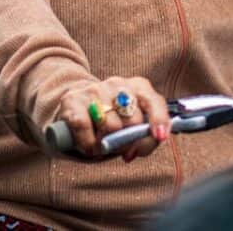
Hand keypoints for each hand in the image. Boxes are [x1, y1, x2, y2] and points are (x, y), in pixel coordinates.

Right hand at [56, 76, 170, 161]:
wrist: (75, 108)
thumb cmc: (111, 121)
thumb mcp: (132, 125)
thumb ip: (145, 136)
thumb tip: (138, 149)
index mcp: (138, 86)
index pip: (153, 101)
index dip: (159, 119)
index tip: (160, 136)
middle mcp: (117, 83)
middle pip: (133, 121)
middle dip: (128, 141)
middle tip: (118, 146)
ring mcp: (94, 89)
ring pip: (111, 127)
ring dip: (106, 144)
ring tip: (101, 142)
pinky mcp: (73, 100)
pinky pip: (85, 127)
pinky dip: (88, 144)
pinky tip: (88, 144)